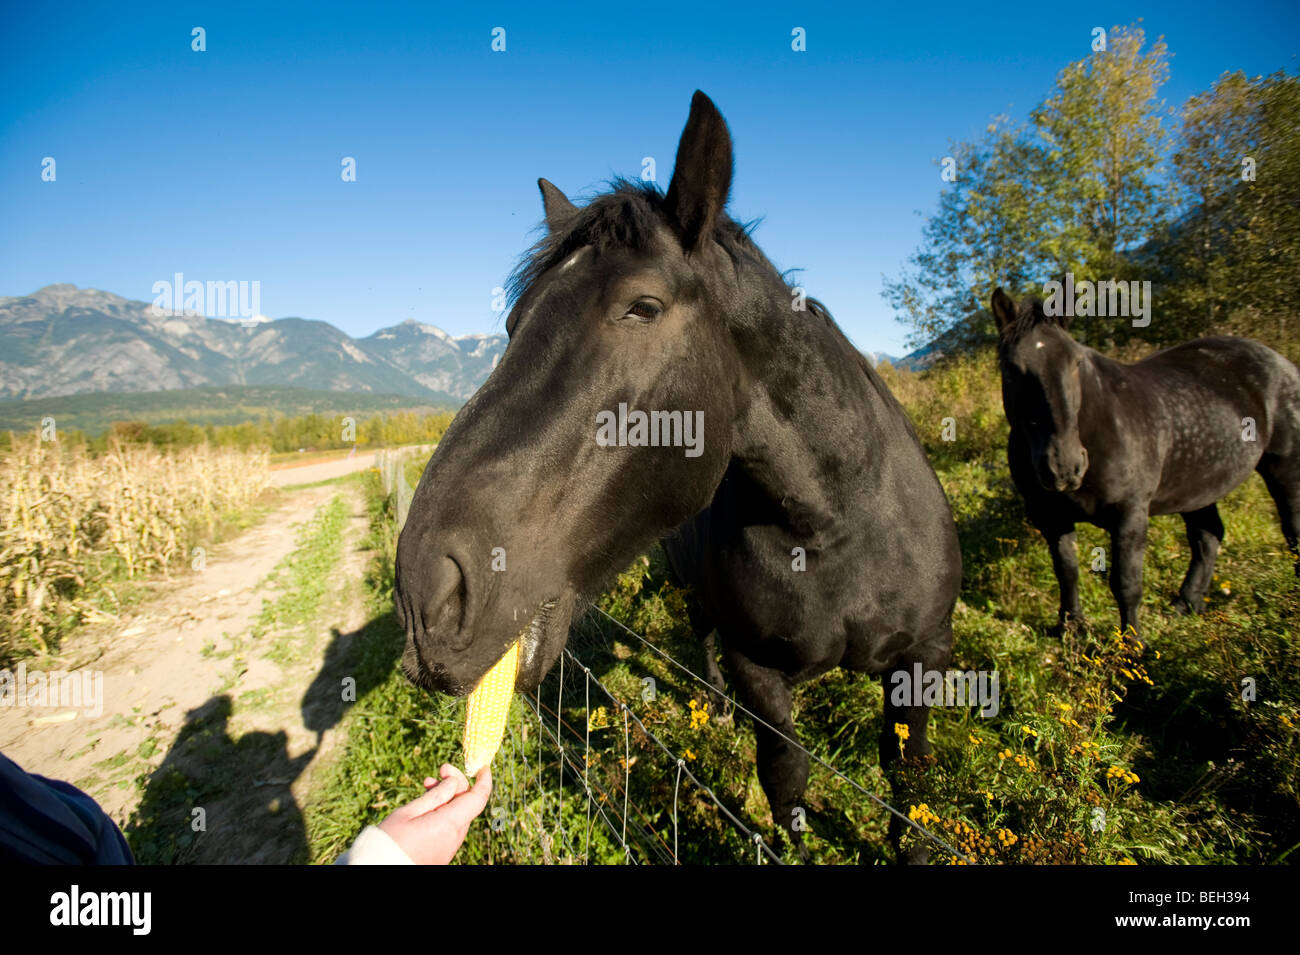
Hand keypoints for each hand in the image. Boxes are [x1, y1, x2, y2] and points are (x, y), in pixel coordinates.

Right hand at [377, 764, 492, 863]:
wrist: (379, 869)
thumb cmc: (390, 841)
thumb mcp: (409, 812)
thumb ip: (436, 796)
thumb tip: (455, 782)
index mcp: (448, 824)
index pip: (478, 798)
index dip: (484, 780)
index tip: (483, 767)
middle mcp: (454, 837)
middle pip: (466, 803)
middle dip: (456, 783)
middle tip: (440, 770)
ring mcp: (449, 847)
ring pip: (458, 814)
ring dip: (448, 796)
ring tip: (427, 785)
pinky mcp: (442, 853)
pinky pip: (450, 827)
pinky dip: (444, 811)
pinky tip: (427, 805)